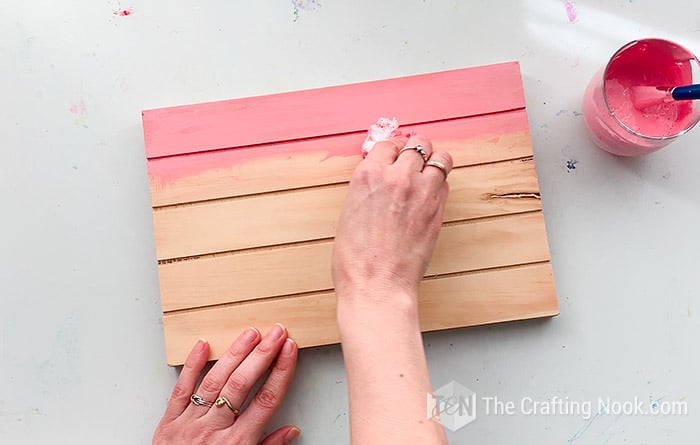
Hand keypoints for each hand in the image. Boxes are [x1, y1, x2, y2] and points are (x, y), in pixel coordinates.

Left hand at [153, 324, 299, 444]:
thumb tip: (291, 430)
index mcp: (237, 444)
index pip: (266, 399)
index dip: (281, 371)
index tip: (290, 350)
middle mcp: (214, 430)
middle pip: (242, 384)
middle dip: (262, 354)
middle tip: (277, 332)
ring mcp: (190, 423)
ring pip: (215, 381)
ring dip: (235, 354)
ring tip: (250, 333)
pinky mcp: (168, 422)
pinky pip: (181, 389)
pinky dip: (191, 365)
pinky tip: (203, 345)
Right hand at [332, 135, 452, 302]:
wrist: (377, 285)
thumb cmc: (355, 259)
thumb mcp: (349, 212)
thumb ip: (368, 188)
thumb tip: (380, 180)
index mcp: (368, 175)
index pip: (388, 144)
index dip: (392, 150)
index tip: (393, 155)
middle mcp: (397, 176)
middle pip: (417, 144)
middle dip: (414, 151)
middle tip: (412, 161)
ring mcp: (421, 191)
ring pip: (440, 157)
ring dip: (434, 162)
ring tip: (427, 173)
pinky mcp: (438, 208)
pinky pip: (445, 182)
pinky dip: (439, 184)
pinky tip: (430, 194)